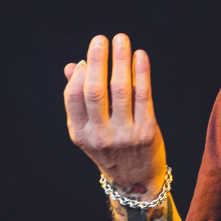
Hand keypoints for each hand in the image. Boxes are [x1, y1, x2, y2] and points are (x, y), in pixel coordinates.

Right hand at [63, 34, 166, 196]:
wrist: (136, 181)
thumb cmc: (111, 148)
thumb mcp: (90, 130)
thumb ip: (81, 100)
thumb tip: (73, 66)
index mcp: (80, 134)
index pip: (74, 97)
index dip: (80, 74)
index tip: (88, 58)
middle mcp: (100, 135)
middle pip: (96, 90)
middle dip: (98, 60)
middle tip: (101, 39)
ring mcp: (124, 134)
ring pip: (121, 89)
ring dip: (121, 60)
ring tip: (121, 40)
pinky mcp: (147, 132)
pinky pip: (144, 96)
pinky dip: (141, 73)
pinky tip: (140, 56)